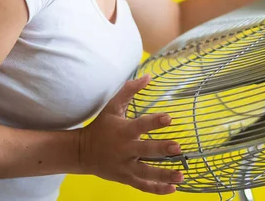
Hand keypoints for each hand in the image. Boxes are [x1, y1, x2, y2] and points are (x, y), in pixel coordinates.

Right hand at [78, 74, 182, 194]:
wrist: (82, 152)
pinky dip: (157, 190)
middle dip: (162, 149)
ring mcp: (125, 166)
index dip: (155, 121)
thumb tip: (148, 76)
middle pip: (145, 151)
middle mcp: (125, 150)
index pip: (141, 124)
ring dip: (164, 176)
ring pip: (146, 173)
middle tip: (178, 148)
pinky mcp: (125, 178)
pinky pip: (142, 186)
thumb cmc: (101, 126)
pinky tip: (172, 190)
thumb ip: (130, 90)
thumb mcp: (112, 106)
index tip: (169, 117)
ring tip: (181, 176)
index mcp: (123, 131)